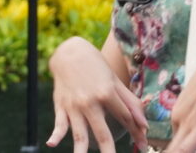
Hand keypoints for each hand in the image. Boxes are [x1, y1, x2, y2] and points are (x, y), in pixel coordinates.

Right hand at [47, 37, 147, 152]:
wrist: (69, 53)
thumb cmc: (96, 67)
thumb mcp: (114, 80)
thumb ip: (130, 102)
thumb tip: (145, 125)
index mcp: (107, 93)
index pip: (125, 118)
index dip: (135, 132)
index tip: (143, 145)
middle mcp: (90, 102)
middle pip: (103, 132)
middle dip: (109, 151)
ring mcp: (74, 106)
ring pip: (80, 133)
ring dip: (81, 151)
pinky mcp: (61, 107)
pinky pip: (59, 124)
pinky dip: (55, 135)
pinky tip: (51, 144)